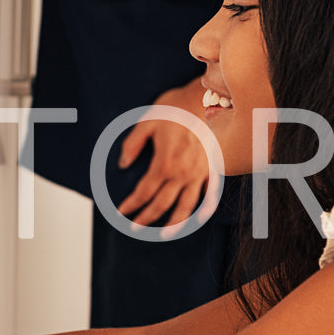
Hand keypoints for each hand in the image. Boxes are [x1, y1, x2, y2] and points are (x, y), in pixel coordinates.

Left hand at [116, 79, 212, 226]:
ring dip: (174, 223)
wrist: (207, 99)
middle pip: (162, 203)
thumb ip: (132, 144)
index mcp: (165, 163)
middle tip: (135, 227)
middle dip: (146, 218)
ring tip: (165, 235)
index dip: (131, 204)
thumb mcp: (147, 121)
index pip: (144, 191)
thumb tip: (123, 164)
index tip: (121, 211)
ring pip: (186, 206)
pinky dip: (201, 209)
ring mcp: (199, 173)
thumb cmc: (176, 108)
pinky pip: (207, 195)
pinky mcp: (212, 169)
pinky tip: (195, 218)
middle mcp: (183, 173)